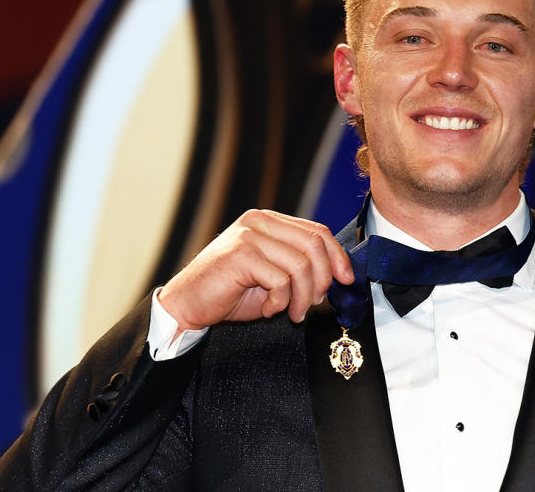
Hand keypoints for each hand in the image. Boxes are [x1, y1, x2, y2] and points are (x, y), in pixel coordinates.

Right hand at [158, 210, 353, 331]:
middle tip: (314, 303)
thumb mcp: (273, 275)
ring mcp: (248, 236)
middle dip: (322, 279)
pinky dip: (280, 301)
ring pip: (300, 265)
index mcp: (269, 221)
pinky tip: (269, 309)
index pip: (317, 231)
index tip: (346, 280)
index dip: (337, 256)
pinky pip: (280, 280)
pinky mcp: (240, 255)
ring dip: (302, 296)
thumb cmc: (230, 292)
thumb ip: (299, 267)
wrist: (188, 304)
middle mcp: (259, 222)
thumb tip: (338, 274)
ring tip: (292, 313)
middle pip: (314, 245)